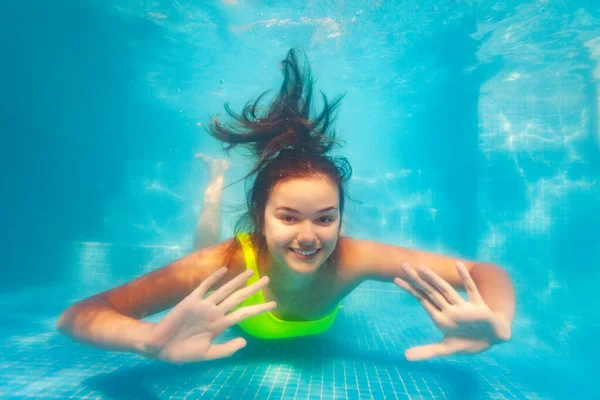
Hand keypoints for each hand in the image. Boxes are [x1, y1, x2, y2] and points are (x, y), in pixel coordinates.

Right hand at [144, 267, 274, 362]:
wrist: (160, 347)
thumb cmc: (183, 351)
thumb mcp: (207, 354)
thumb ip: (226, 349)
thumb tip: (245, 342)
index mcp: (220, 325)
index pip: (244, 313)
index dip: (259, 308)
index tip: (274, 304)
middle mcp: (215, 312)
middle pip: (238, 298)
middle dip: (253, 289)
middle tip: (268, 280)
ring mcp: (204, 306)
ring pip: (225, 290)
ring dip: (238, 281)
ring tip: (251, 272)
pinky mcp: (190, 301)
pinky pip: (204, 287)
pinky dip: (214, 278)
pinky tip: (224, 270)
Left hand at [394, 262, 510, 360]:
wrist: (493, 340)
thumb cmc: (468, 341)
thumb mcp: (446, 348)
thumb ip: (426, 351)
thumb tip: (405, 356)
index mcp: (440, 316)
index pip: (422, 299)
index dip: (410, 289)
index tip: (396, 278)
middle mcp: (449, 309)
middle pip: (430, 291)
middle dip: (417, 279)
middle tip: (403, 265)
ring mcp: (464, 307)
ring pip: (446, 290)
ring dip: (434, 279)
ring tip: (422, 268)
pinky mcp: (480, 307)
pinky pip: (472, 291)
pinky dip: (466, 278)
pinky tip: (458, 265)